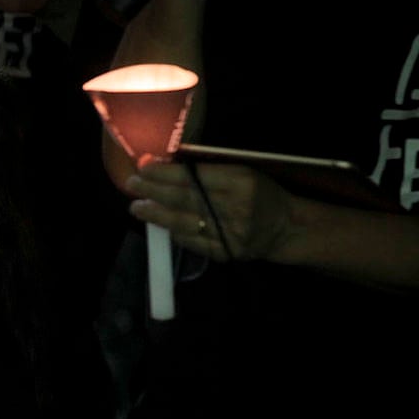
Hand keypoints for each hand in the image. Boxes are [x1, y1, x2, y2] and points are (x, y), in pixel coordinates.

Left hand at [125, 160, 293, 261]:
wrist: (286, 228)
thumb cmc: (260, 192)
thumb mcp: (243, 172)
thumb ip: (209, 170)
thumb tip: (167, 165)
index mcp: (242, 182)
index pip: (196, 176)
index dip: (167, 173)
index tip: (144, 166)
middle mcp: (236, 208)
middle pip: (187, 199)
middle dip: (155, 191)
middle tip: (132, 184)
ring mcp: (231, 234)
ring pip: (186, 223)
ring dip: (157, 214)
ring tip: (137, 207)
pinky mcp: (225, 253)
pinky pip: (192, 242)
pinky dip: (173, 232)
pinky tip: (158, 225)